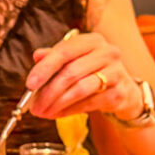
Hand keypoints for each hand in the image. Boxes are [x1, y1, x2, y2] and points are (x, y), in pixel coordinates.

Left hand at [25, 32, 141, 120]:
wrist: (124, 88)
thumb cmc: (94, 72)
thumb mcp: (74, 60)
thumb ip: (55, 57)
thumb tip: (37, 56)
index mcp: (92, 40)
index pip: (64, 51)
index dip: (45, 68)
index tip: (30, 84)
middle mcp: (107, 52)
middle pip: (71, 72)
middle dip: (48, 92)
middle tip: (34, 106)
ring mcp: (116, 72)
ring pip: (80, 89)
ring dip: (58, 104)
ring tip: (44, 112)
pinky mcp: (119, 92)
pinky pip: (89, 103)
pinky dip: (70, 111)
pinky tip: (58, 114)